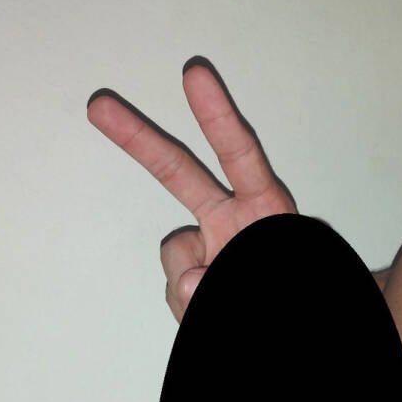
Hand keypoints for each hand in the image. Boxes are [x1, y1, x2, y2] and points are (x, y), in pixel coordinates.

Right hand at [87, 61, 297, 321]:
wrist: (296, 327)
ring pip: (176, 255)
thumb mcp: (280, 286)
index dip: (218, 116)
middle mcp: (233, 220)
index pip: (240, 156)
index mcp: (266, 208)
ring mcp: (210, 250)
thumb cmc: (301, 299)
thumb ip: (231, 281)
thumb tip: (189, 282)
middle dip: (138, 139)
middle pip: (179, 173)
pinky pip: (178, 293)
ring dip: (191, 280)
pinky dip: (190, 306)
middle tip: (100, 106)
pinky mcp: (194, 284)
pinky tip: (209, 309)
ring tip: (220, 299)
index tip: (194, 74)